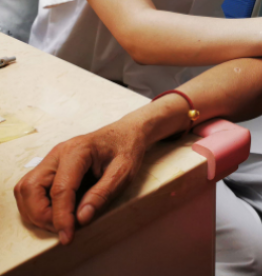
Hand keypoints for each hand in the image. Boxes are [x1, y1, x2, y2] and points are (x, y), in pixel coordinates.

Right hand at [14, 118, 146, 243]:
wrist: (126, 133)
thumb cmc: (127, 149)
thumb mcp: (124, 172)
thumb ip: (103, 194)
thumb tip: (81, 219)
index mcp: (78, 150)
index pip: (60, 188)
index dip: (61, 216)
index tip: (67, 236)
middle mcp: (58, 153)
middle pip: (31, 188)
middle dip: (41, 215)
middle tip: (64, 228)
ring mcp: (51, 159)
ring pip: (26, 189)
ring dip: (36, 211)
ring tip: (62, 221)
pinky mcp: (50, 167)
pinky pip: (32, 188)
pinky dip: (37, 205)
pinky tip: (58, 212)